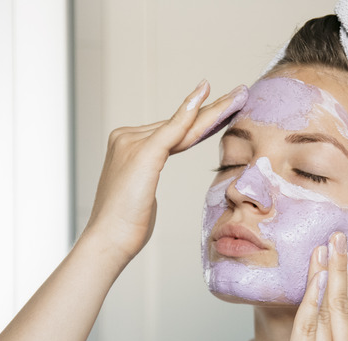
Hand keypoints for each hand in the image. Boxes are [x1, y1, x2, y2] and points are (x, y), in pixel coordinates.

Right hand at [82, 80, 246, 265]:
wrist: (109, 238)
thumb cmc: (125, 224)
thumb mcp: (141, 195)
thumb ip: (146, 177)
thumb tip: (151, 179)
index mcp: (127, 145)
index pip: (172, 129)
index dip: (200, 119)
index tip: (224, 108)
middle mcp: (127, 137)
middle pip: (179, 123)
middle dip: (212, 109)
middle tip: (238, 94)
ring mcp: (133, 142)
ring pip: (182, 124)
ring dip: (213, 109)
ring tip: (237, 96)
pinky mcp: (143, 152)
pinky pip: (173, 128)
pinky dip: (190, 111)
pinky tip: (205, 95)